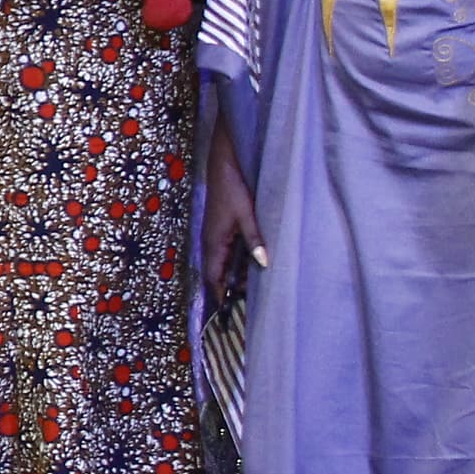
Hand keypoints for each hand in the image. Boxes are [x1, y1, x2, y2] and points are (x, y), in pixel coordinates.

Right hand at [198, 135, 263, 303]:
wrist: (223, 161)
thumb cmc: (232, 187)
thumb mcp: (247, 214)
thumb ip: (254, 240)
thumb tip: (263, 263)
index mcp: (213, 242)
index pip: (213, 277)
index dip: (220, 295)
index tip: (230, 312)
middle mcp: (211, 241)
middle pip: (220, 272)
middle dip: (234, 285)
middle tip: (256, 293)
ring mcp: (215, 234)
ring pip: (225, 262)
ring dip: (238, 272)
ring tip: (259, 279)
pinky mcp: (221, 227)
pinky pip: (228, 251)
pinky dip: (239, 259)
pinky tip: (255, 259)